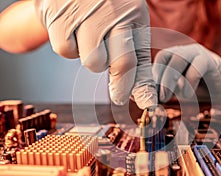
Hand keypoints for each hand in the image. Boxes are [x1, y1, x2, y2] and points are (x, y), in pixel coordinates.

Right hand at [34, 0, 156, 108]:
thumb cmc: (108, 5)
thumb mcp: (129, 22)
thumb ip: (135, 59)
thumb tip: (144, 99)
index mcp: (133, 13)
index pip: (136, 61)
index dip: (140, 88)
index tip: (147, 104)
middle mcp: (110, 12)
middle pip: (115, 65)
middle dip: (117, 76)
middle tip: (111, 55)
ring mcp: (82, 13)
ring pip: (90, 62)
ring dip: (90, 54)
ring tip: (90, 31)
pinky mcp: (56, 14)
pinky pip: (65, 50)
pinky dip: (69, 45)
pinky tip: (72, 26)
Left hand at [152, 44, 220, 109]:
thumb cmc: (200, 90)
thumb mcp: (179, 90)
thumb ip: (167, 90)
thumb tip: (151, 95)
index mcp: (175, 56)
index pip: (159, 59)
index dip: (153, 75)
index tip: (151, 93)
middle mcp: (185, 51)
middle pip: (165, 55)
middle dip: (160, 79)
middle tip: (162, 98)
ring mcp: (199, 53)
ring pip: (179, 58)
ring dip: (172, 79)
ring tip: (172, 98)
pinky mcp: (212, 61)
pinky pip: (197, 66)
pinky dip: (190, 81)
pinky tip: (189, 94)